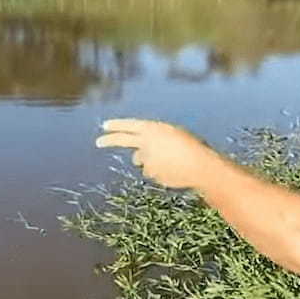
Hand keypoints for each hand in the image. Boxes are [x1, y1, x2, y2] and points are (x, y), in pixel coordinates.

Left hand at [96, 119, 218, 189]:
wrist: (201, 166)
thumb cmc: (192, 147)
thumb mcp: (173, 136)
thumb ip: (153, 142)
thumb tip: (136, 158)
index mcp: (153, 129)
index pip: (129, 125)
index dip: (117, 125)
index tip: (105, 126)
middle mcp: (146, 143)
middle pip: (123, 140)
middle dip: (109, 140)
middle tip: (98, 142)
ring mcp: (147, 160)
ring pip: (142, 161)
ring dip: (150, 161)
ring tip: (172, 160)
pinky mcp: (151, 174)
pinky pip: (153, 172)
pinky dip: (160, 171)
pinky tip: (175, 170)